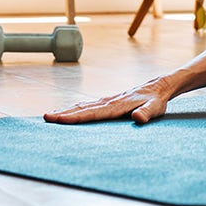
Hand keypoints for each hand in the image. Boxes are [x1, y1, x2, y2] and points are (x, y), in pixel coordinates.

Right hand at [43, 76, 174, 124]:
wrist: (159, 86)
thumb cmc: (157, 100)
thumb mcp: (156, 108)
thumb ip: (147, 113)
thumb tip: (138, 118)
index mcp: (117, 105)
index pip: (93, 113)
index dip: (75, 117)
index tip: (59, 120)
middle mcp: (109, 101)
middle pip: (83, 108)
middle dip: (64, 113)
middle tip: (45, 118)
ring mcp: (108, 100)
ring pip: (83, 105)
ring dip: (67, 110)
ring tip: (50, 115)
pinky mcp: (109, 101)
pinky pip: (89, 105)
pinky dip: (76, 108)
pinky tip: (68, 112)